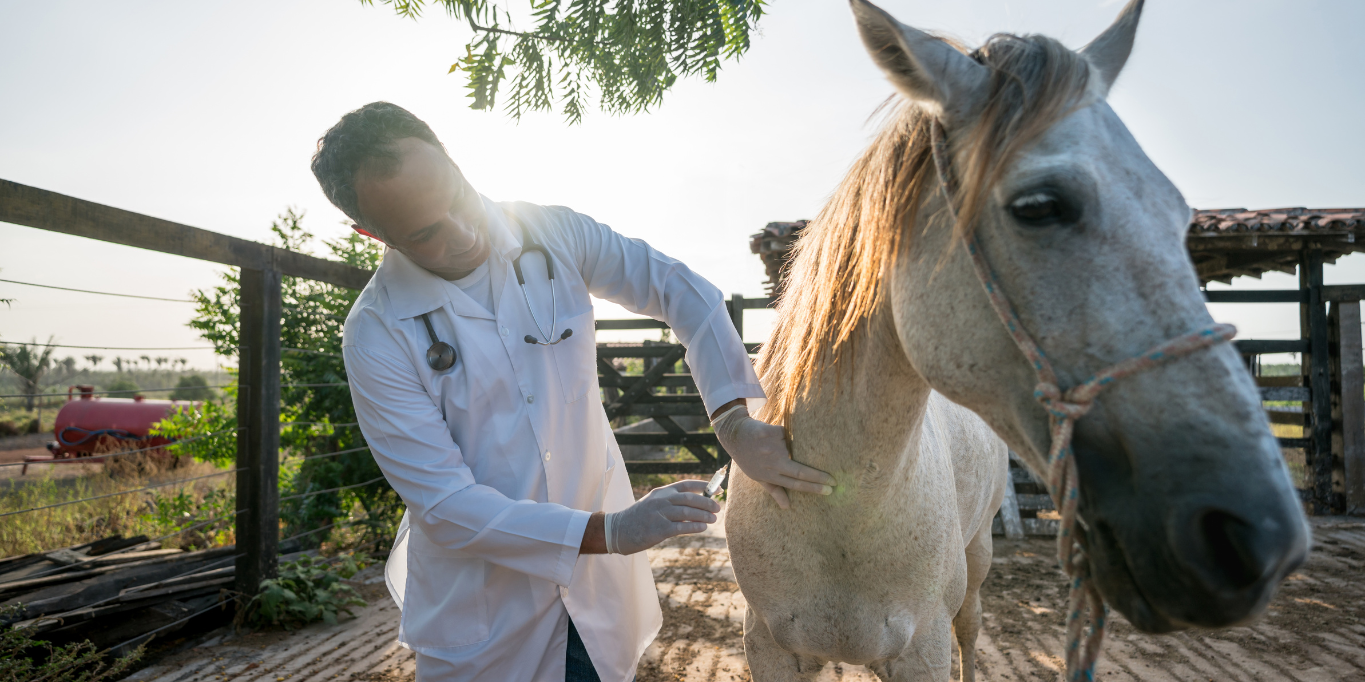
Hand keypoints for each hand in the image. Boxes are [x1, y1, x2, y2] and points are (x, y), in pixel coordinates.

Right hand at [604, 480, 719, 554]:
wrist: (617, 530)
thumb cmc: (639, 519)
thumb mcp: (653, 503)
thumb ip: (672, 502)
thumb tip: (697, 505)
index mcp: (661, 492)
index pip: (686, 485)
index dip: (704, 486)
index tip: (718, 490)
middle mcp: (661, 500)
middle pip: (690, 498)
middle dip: (707, 502)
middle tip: (718, 507)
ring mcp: (659, 514)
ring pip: (687, 512)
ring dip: (703, 515)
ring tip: (714, 519)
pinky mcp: (658, 529)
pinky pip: (681, 527)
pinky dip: (694, 527)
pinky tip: (703, 528)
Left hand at [713, 405, 834, 508]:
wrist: (735, 435)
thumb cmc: (747, 458)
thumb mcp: (757, 477)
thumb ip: (773, 490)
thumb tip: (787, 507)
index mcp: (770, 475)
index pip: (796, 484)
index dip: (814, 488)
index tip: (829, 490)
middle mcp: (772, 463)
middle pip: (801, 471)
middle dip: (820, 477)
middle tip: (835, 480)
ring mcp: (773, 447)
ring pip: (796, 449)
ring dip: (798, 448)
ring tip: (796, 448)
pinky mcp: (774, 432)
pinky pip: (789, 434)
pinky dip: (789, 435)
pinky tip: (782, 434)